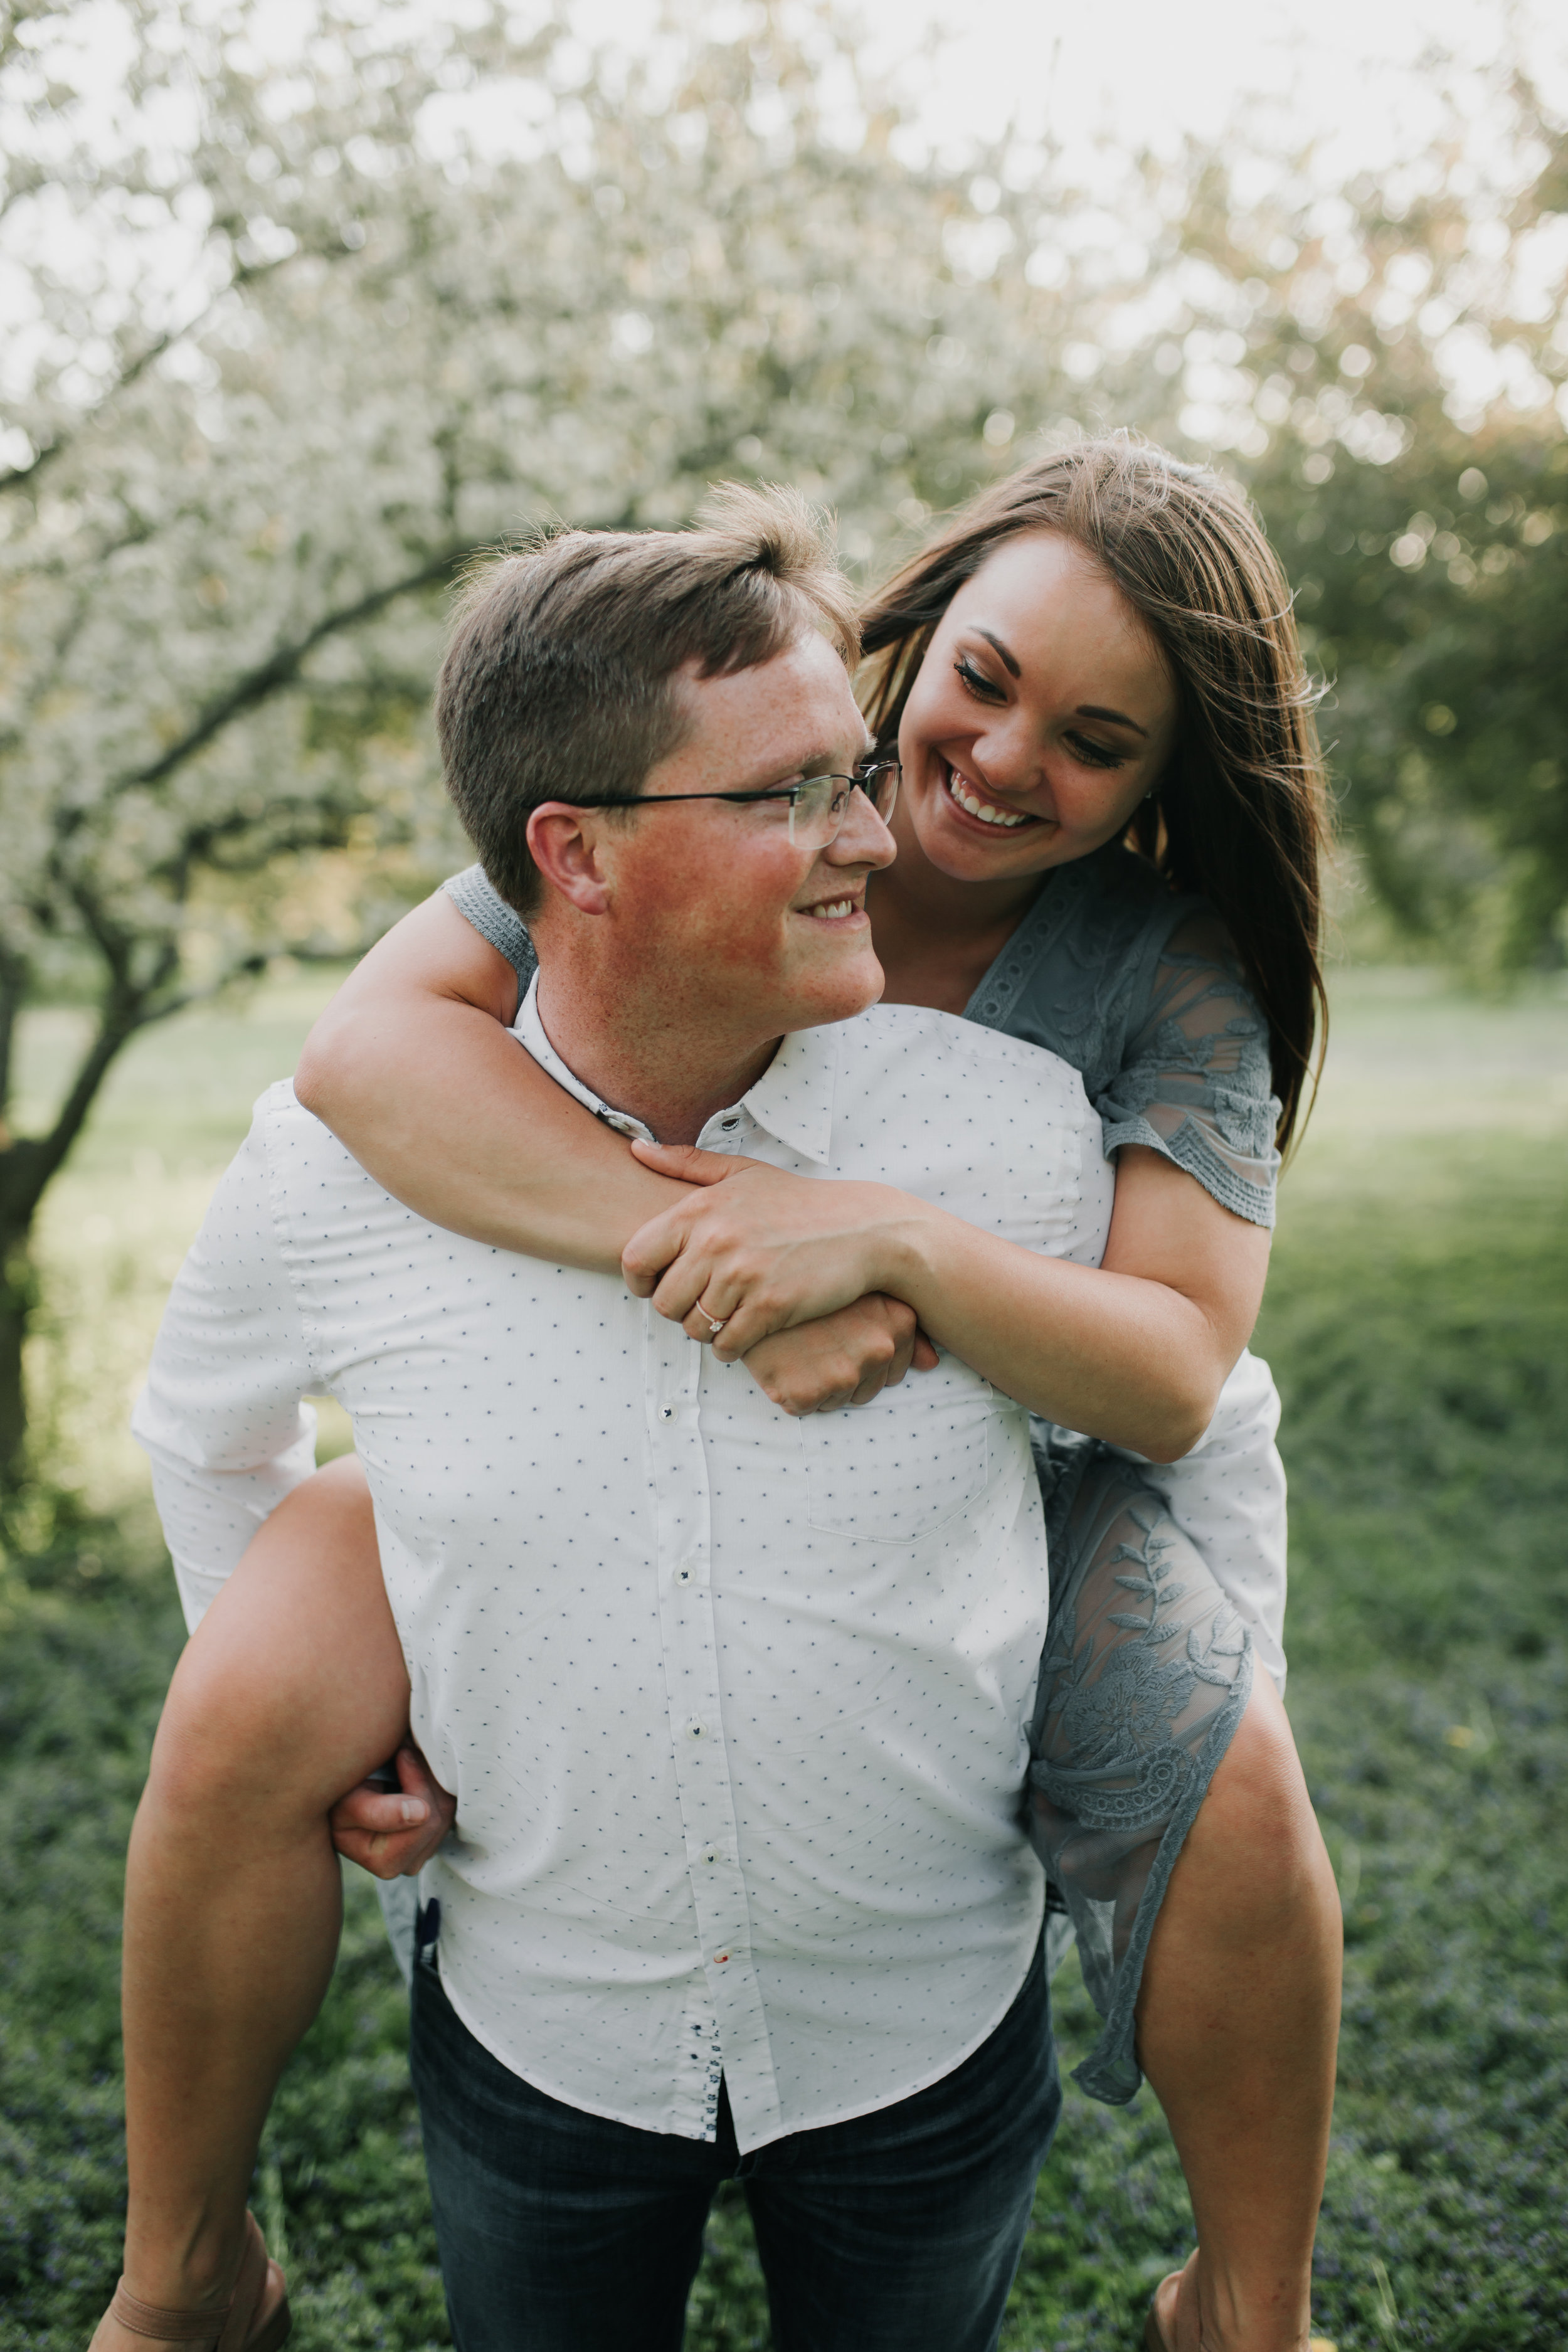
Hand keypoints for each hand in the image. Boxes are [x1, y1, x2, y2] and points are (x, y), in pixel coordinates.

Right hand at [330, 1742, 455, 1880]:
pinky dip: (437, 1781)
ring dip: (431, 1776)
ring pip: (448, 1808)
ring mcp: (424, 1850)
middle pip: (440, 1817)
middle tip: (406, 1750)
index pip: (425, 1822)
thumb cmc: (339, 1798)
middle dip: (426, 1777)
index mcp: (386, 1863)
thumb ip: (376, 1812)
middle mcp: (408, 1864)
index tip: (400, 1753)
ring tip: (408, 1756)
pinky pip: (452, 1803)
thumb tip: (421, 1813)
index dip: (415, 1781)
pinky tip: (417, 1770)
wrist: (343, 1793)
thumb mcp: (347, 1804)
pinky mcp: (435, 1834)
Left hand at [622, 1143, 930, 1357]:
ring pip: (695, 1328)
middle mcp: (715, 1242)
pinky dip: (732, 1346)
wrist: (862, 1230)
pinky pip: (727, 1344)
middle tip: (703, 1303)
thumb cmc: (798, 1202)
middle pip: (664, 1303)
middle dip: (680, 1310)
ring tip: (727, 1315)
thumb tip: (636, 1149)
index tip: (658, 1285)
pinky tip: (747, 1329)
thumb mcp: (743, 1172)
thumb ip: (685, 1162)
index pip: (636, 1258)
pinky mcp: (770, 1306)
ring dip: (708, 1330)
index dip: (641, 1280)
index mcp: (699, 1209)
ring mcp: (743, 1276)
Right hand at [741, 1294, 939, 1414]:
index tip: (839, 1334)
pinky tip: (783, 1357)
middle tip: (816, 1340)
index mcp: (898, 1321)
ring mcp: (845, 1373)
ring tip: (799, 1346)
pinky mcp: (808, 1393)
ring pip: (838, 1399)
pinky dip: (791, 1389)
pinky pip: (806, 1407)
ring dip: (818, 1381)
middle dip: (844, 1371)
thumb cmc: (807, 1280)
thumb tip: (932, 1364)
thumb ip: (903, 1330)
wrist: (749, 1280)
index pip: (896, 1369)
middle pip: (869, 1388)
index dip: (865, 1357)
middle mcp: (878, 1349)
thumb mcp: (859, 1292)